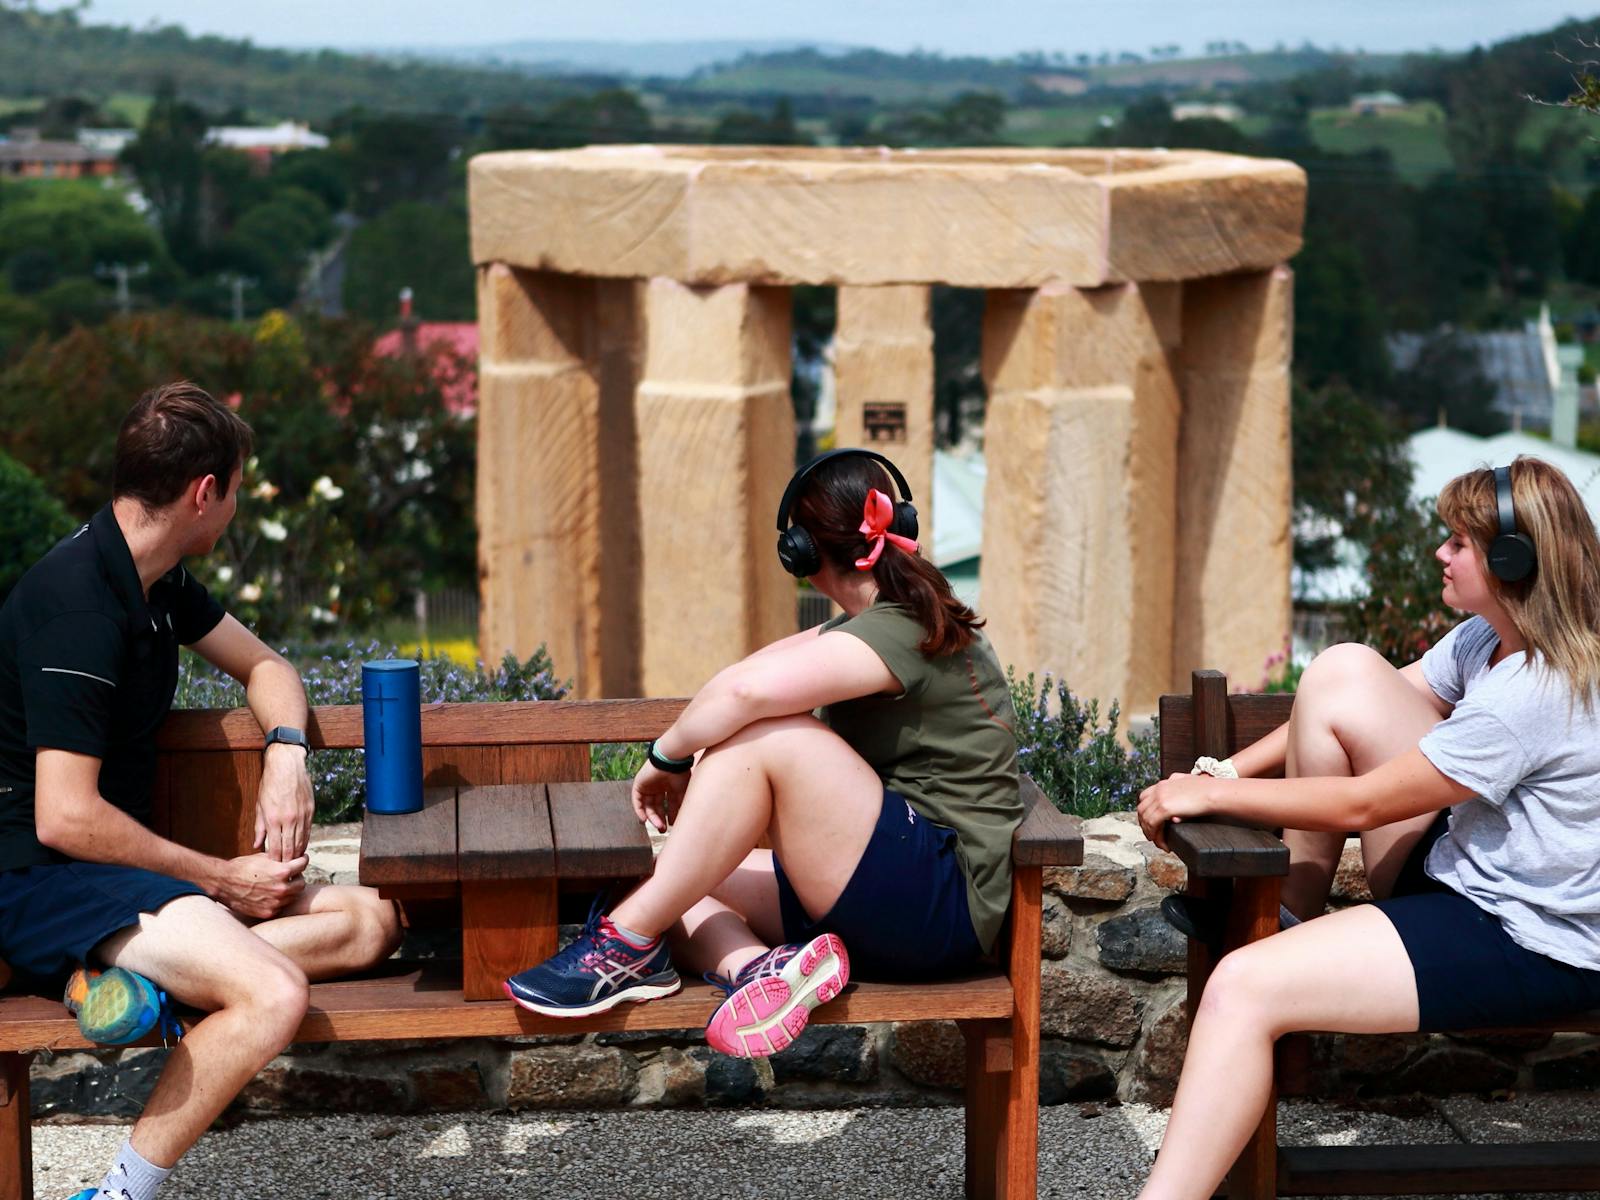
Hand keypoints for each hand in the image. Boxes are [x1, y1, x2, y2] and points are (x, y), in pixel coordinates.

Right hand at [212, 852, 307, 919]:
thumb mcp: (263, 857)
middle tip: (291, 875)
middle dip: (297, 878)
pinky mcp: (268, 912)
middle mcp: (281, 888)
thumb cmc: (242, 867)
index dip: (303, 860)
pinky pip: (281, 906)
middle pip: (302, 883)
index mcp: (282, 871)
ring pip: (293, 896)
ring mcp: (275, 902)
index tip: (301, 859)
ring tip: (278, 884)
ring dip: (289, 890)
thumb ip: (281, 859)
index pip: (303, 864)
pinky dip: (279, 901)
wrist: (222, 883)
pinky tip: (270, 894)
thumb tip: (294, 858)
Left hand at [256, 743, 312, 860]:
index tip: (274, 867)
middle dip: (287, 861)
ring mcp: (301, 816)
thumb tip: (257, 845)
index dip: (275, 860)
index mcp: (273, 819)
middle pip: (289, 848)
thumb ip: (259, 827)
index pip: (275, 848)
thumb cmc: (270, 784)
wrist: (287, 766)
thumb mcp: (260, 805)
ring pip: (301, 841)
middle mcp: (288, 820)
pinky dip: (305, 841)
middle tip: (285, 870)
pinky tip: (301, 846)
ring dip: (297, 853)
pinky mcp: (310, 811)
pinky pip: (308, 831)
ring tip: (293, 861)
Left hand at [631, 760, 689, 832]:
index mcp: (670, 786)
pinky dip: (639, 811)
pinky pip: (637, 800)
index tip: (673, 825)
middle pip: (657, 806)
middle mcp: (659, 786)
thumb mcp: (683, 792)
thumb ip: (680, 805)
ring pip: (648, 805)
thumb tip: (680, 820)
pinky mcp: (639, 784)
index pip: (668, 804)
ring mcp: (648, 785)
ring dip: (652, 817)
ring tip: (658, 826)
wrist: (671, 760)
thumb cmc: (680, 774)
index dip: (670, 815)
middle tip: (663, 830)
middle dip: (660, 818)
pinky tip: (645, 820)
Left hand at [1137, 773, 1215, 850]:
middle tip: (1152, 836)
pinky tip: (1164, 843)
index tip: (1149, 823)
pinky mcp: (1165, 808)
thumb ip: (1177, 782)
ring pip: (1146, 819)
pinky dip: (1156, 837)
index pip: (1144, 798)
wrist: (1214, 792)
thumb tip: (1172, 784)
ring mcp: (1160, 798)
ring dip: (1151, 834)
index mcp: (1163, 784)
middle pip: (1142, 810)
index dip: (1144, 812)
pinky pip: (1153, 825)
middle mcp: (1158, 790)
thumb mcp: (1187, 781)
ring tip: (1159, 843)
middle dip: (1145, 825)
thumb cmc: (1207, 789)